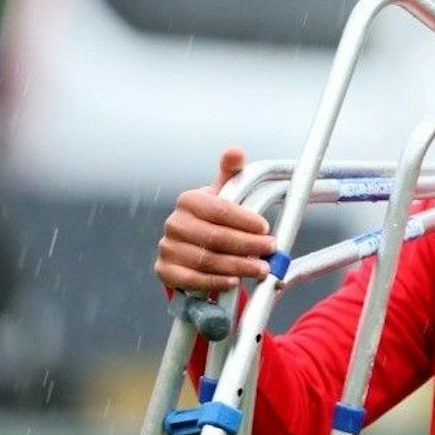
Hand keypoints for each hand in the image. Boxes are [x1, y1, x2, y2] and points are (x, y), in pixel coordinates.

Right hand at [155, 148, 275, 292]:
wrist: (192, 247)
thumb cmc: (214, 219)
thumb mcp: (224, 196)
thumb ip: (232, 175)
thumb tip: (236, 151)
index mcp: (189, 201)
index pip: (220, 210)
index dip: (245, 220)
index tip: (266, 228)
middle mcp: (174, 223)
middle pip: (215, 237)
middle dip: (248, 245)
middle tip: (270, 250)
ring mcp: (167, 248)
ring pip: (206, 260)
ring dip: (238, 266)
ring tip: (262, 269)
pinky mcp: (165, 270)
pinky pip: (191, 279)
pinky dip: (215, 282)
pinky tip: (234, 282)